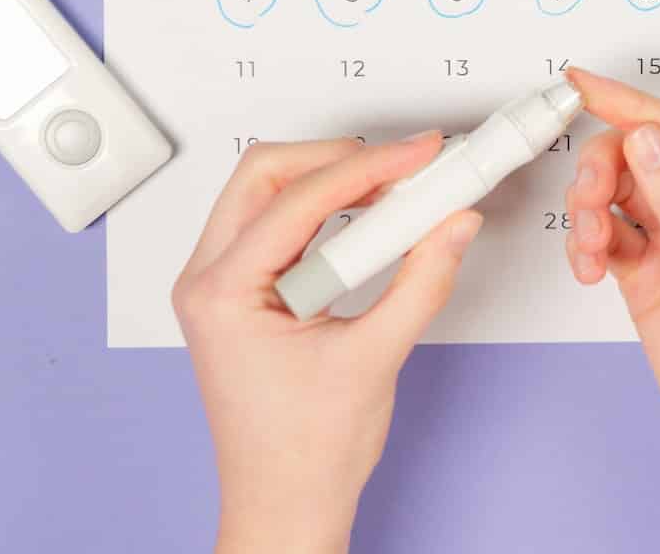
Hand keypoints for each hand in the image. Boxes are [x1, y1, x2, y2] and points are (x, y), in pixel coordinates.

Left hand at [173, 133, 481, 553]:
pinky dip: (324, 212)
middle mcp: (207, 281)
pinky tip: (369, 219)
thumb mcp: (375, 359)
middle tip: (404, 163)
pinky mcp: (240, 293)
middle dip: (339, 159)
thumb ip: (422, 281)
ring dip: (332, 181)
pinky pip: (276, 226)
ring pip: (267, 193)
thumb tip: (452, 224)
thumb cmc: (304, 454)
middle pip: (266, 174)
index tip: (419, 155)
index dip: (368, 167)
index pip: (298, 200)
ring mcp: (219, 285)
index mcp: (222, 294)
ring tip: (395, 189)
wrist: (284, 505)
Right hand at [563, 69, 659, 552]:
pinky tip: (589, 268)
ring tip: (587, 248)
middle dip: (604, 168)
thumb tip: (648, 137)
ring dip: (591, 208)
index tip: (580, 85)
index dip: (630, 104)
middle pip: (645, 153)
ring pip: (622, 191)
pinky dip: (589, 244)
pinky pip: (609, 235)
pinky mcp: (657, 275)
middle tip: (586, 204)